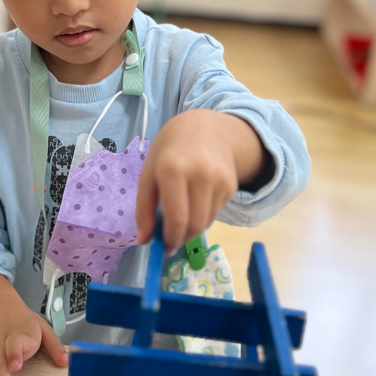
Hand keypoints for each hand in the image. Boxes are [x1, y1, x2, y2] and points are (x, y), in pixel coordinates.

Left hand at [135, 109, 263, 252]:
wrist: (204, 128)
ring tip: (181, 222)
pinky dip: (203, 217)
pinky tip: (195, 203)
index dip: (170, 238)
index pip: (176, 218)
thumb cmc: (169, 151)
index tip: (164, 248)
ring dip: (192, 230)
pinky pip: (216, 213)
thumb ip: (143, 208)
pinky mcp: (232, 185)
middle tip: (171, 243)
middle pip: (194, 225)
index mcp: (173, 169)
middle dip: (181, 239)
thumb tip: (144, 241)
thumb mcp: (148, 173)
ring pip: (206, 222)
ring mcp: (220, 180)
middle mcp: (200, 174)